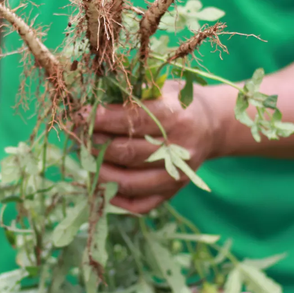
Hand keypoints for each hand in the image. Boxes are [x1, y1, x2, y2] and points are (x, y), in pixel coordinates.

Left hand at [92, 81, 220, 214]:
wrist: (212, 125)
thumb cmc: (179, 103)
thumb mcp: (163, 88)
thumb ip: (134, 94)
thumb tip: (95, 101)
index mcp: (176, 117)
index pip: (133, 121)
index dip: (102, 119)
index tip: (81, 115)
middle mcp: (179, 149)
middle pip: (128, 153)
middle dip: (96, 144)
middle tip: (81, 135)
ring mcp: (177, 175)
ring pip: (129, 182)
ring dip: (100, 172)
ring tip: (87, 157)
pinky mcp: (173, 192)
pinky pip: (139, 204)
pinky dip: (115, 198)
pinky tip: (101, 183)